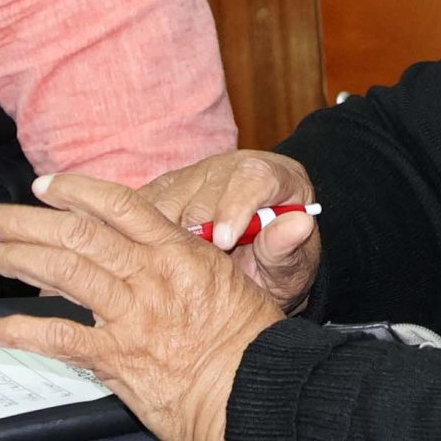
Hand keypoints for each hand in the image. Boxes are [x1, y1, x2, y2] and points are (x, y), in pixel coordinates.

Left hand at [0, 173, 287, 440]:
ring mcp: (132, 315)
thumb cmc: (252, 344)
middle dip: (25, 221)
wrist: (257, 395)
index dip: (75, 191)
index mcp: (179, 251)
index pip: (119, 205)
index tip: (44, 186)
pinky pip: (59, 338)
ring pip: (64, 271)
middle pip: (78, 233)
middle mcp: (151, 275)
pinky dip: (20, 332)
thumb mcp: (236, 282)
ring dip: (19, 259)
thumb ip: (201, 256)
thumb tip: (216, 226)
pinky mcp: (118, 358)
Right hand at [135, 150, 319, 311]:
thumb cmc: (279, 262)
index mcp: (272, 176)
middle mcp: (230, 168)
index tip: (224, 241)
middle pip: (204, 193)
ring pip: (167, 200)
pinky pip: (143, 205)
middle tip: (195, 273)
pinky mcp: (166, 187)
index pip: (253, 178)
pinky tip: (148, 259)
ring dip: (165, 237)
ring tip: (173, 271)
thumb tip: (299, 224)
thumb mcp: (292, 265)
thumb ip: (288, 247)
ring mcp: (195, 175)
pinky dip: (140, 231)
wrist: (258, 262)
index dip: (235, 206)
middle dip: (197, 234)